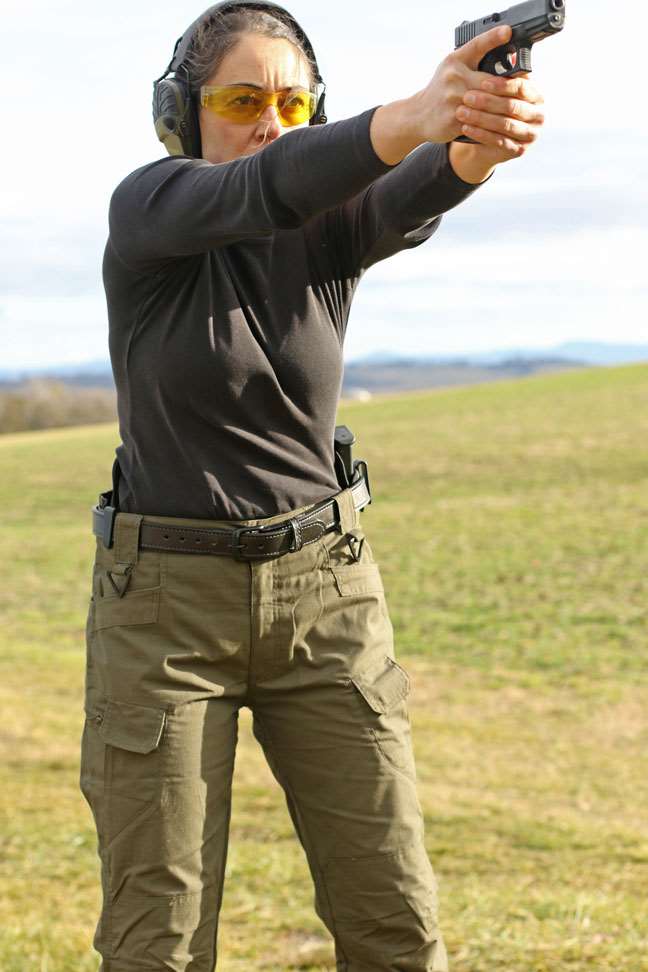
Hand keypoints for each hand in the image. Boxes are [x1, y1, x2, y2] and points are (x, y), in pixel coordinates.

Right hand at [413, 24, 544, 157]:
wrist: (418, 115)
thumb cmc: (441, 90)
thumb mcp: (453, 68)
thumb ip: (475, 63)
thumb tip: (508, 64)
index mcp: (455, 60)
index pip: (477, 45)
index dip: (493, 37)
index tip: (508, 32)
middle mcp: (453, 76)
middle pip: (490, 82)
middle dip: (508, 89)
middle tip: (525, 93)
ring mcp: (452, 98)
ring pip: (487, 103)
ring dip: (503, 108)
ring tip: (517, 112)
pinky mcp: (453, 118)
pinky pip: (479, 122)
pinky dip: (491, 124)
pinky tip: (502, 126)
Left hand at [454, 69, 544, 165]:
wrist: (488, 140)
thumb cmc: (493, 109)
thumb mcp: (498, 91)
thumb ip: (503, 75)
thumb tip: (504, 49)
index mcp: (536, 96)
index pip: (521, 87)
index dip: (502, 85)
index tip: (482, 81)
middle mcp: (538, 115)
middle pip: (512, 107)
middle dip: (487, 102)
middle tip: (467, 97)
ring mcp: (530, 135)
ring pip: (504, 125)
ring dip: (481, 118)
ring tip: (462, 112)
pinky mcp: (518, 150)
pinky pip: (498, 141)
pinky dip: (480, 134)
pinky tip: (466, 128)